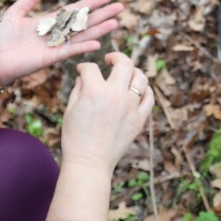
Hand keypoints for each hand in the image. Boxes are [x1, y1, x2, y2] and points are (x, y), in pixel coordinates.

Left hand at [0, 0, 122, 83]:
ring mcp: (56, 45)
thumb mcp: (15, 12)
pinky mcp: (52, 58)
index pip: (75, 10)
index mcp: (50, 21)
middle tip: (121, 7)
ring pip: (83, 36)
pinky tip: (99, 43)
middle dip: (103, 15)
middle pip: (85, 22)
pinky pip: (72, 51)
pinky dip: (84, 47)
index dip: (91, 3)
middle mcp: (57, 33)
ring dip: (100, 30)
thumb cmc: (1, 37)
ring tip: (116, 22)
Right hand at [62, 52, 151, 171]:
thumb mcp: (70, 110)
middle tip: (110, 60)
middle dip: (115, 57)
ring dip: (133, 72)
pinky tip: (137, 91)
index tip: (82, 70)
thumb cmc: (75, 138)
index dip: (84, 67)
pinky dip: (145, 90)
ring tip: (126, 74)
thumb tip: (84, 76)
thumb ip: (79, 88)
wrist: (89, 163)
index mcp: (95, 91)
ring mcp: (130, 107)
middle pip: (124, 63)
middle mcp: (115, 95)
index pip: (91, 68)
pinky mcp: (139, 119)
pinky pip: (149, 98)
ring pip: (141, 77)